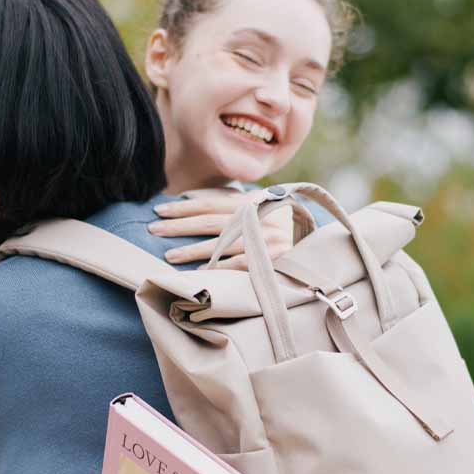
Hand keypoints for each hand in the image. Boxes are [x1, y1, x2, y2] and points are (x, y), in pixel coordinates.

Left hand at [148, 191, 293, 269]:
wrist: (319, 247)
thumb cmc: (283, 227)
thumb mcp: (262, 208)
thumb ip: (233, 204)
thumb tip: (194, 200)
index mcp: (252, 203)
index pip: (210, 203)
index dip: (184, 206)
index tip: (159, 209)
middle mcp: (257, 217)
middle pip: (210, 221)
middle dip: (179, 225)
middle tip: (154, 229)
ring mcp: (264, 239)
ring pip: (220, 244)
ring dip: (191, 250)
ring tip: (168, 255)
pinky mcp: (272, 259)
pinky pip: (239, 265)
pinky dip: (219, 268)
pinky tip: (199, 273)